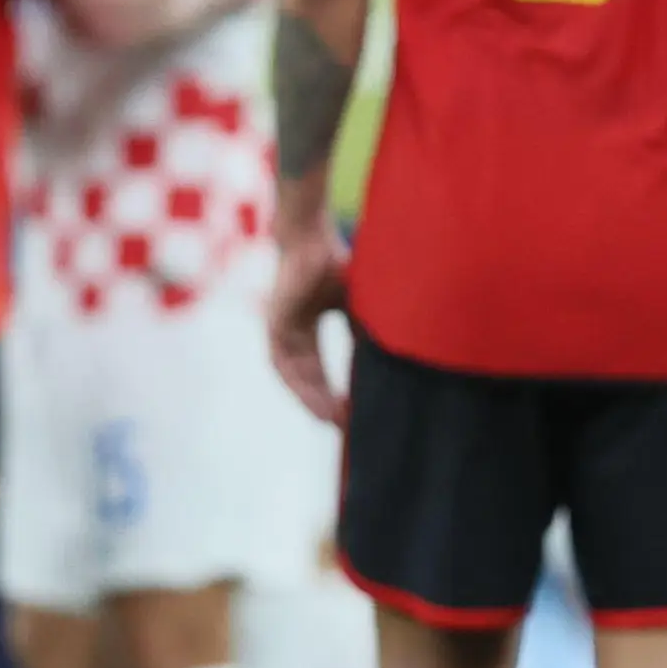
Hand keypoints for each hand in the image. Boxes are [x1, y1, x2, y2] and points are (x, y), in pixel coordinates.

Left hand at [267, 208, 350, 425]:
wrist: (310, 239)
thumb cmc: (334, 263)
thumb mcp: (356, 306)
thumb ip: (364, 332)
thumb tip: (391, 362)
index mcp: (307, 327)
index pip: (321, 369)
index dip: (336, 392)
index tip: (352, 414)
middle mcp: (291, 333)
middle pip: (309, 379)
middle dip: (326, 403)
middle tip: (345, 428)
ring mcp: (279, 331)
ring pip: (296, 377)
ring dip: (313, 400)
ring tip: (333, 422)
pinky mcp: (274, 328)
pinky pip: (284, 367)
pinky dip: (301, 386)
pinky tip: (316, 402)